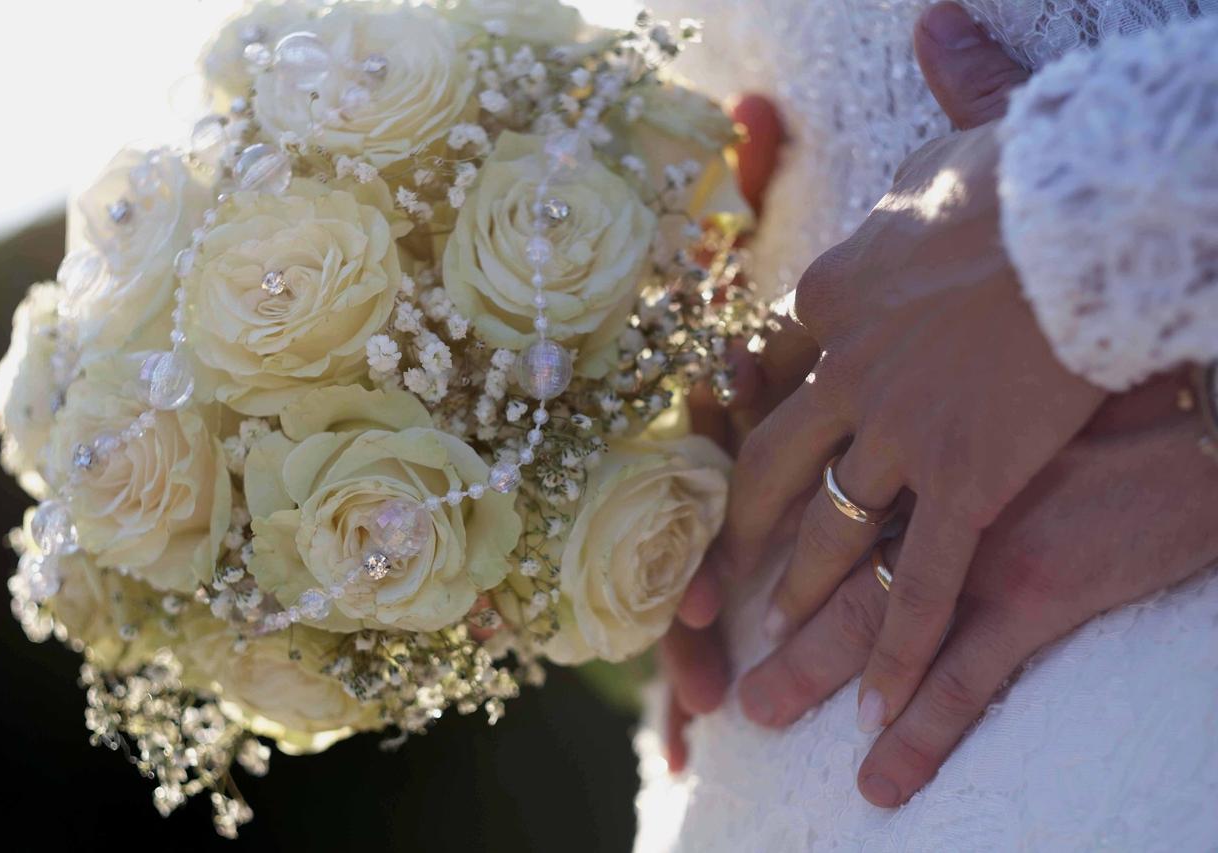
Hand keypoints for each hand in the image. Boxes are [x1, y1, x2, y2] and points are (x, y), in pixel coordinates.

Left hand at [663, 2, 1038, 769]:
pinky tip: (877, 706)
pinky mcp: (968, 479)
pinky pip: (926, 579)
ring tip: (769, 651)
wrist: (1088, 212)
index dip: (743, 419)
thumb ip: (936, 103)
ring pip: (835, 531)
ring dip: (803, 597)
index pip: (771, 368)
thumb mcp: (959, 135)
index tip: (724, 452)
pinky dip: (902, 646)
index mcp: (834, 293)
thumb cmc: (1031, 168)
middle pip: (778, 462)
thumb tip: (931, 24)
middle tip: (705, 575)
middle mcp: (848, 369)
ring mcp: (902, 431)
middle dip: (739, 524)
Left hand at [736, 389, 1217, 804]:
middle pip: (820, 548)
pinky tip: (879, 757)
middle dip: (767, 601)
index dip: (765, 518)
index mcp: (916, 419)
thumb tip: (897, 407)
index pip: (818, 472)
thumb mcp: (1002, 371)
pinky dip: (918, 717)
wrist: (1201, 409)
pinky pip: (961, 668)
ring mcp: (973, 534)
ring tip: (760, 710)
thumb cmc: (1108, 382)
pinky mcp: (1034, 584)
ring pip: (866, 613)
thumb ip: (935, 388)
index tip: (736, 552)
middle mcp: (927, 475)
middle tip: (714, 641)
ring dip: (810, 670)